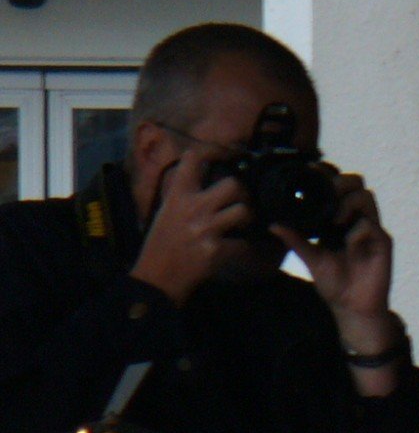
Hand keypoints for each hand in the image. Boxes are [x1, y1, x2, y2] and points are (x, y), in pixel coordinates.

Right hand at [129, 151, 253, 304]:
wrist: (156, 276)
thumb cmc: (161, 243)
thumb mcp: (166, 211)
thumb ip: (184, 193)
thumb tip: (203, 172)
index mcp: (176, 195)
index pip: (193, 160)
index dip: (210, 155)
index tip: (221, 157)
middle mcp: (192, 208)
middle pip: (232, 185)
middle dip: (242, 192)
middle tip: (240, 200)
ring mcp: (205, 229)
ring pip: (243, 211)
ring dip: (247, 218)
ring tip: (243, 222)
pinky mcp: (216, 250)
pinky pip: (244, 244)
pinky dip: (246, 248)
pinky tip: (240, 247)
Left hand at [273, 172, 394, 334]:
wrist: (352, 307)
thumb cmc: (335, 283)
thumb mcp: (310, 257)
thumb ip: (295, 239)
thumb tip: (273, 224)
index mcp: (340, 218)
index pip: (338, 185)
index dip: (327, 174)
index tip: (309, 170)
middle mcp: (357, 218)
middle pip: (356, 182)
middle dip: (339, 182)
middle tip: (324, 192)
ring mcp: (371, 229)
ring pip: (366, 196)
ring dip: (348, 202)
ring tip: (334, 220)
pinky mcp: (383, 243)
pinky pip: (370, 225)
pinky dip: (355, 230)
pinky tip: (346, 243)